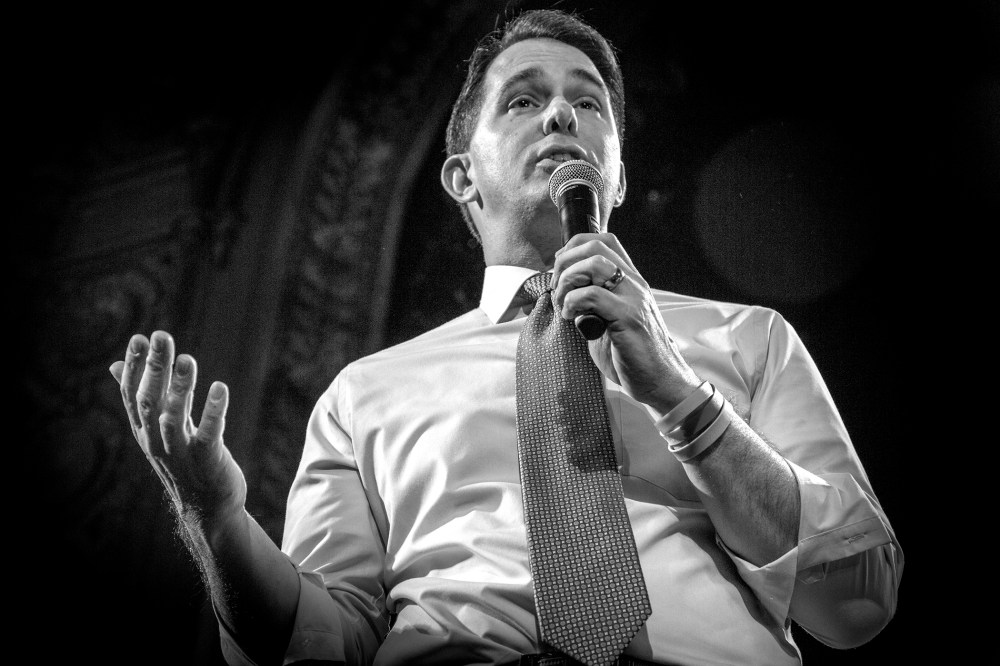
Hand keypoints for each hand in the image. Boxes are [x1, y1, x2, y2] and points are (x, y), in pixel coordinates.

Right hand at [110, 331, 246, 526]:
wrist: (208, 509)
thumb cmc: (184, 462)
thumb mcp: (158, 429)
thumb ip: (143, 397)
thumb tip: (113, 366)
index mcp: (144, 431)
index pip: (132, 395)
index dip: (134, 367)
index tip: (138, 338)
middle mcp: (157, 441)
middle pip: (151, 400)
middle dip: (155, 368)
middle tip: (162, 336)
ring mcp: (181, 453)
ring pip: (174, 417)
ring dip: (180, 387)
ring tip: (187, 359)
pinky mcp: (207, 461)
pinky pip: (208, 433)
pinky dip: (213, 411)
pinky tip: (220, 388)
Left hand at [550, 233, 700, 412]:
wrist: (660, 381)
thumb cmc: (631, 355)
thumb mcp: (608, 321)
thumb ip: (592, 304)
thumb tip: (561, 293)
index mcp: (630, 281)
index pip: (605, 241)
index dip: (575, 245)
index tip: (560, 267)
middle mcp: (634, 283)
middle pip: (595, 245)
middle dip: (565, 261)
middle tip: (557, 288)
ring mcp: (633, 298)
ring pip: (594, 264)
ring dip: (568, 280)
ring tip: (563, 304)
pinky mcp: (628, 317)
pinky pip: (593, 295)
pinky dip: (572, 303)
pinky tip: (571, 319)